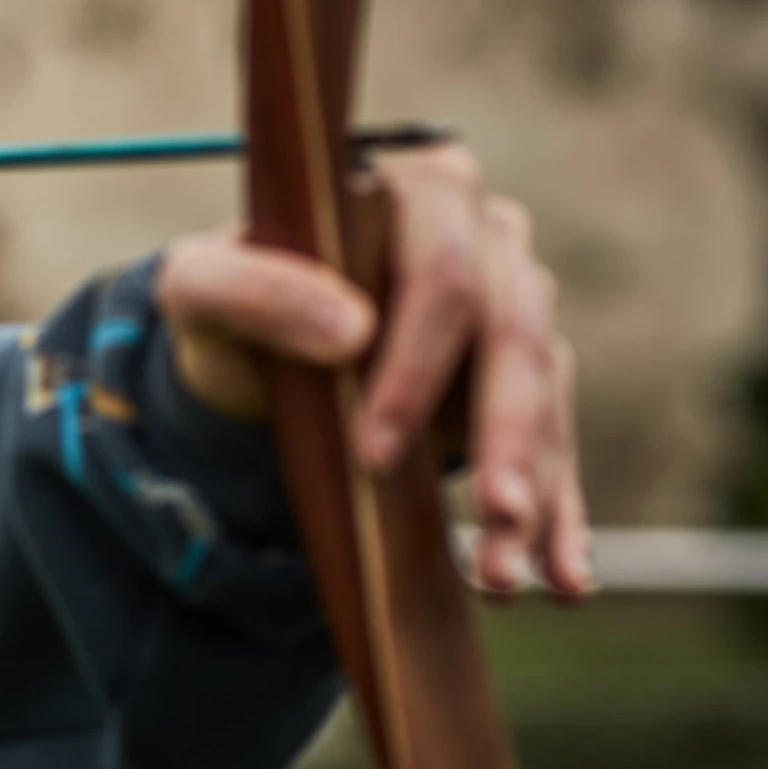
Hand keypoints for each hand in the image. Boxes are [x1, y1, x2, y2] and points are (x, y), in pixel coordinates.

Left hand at [156, 145, 590, 601]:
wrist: (254, 352)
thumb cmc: (231, 304)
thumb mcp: (201, 289)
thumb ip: (252, 288)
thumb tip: (347, 330)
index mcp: (422, 190)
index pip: (444, 278)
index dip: (417, 366)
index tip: (374, 451)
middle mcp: (491, 242)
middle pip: (517, 343)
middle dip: (505, 444)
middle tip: (491, 521)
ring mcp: (521, 314)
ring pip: (544, 405)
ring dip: (534, 496)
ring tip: (505, 579)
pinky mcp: (531, 388)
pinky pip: (561, 451)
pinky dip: (564, 518)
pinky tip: (566, 577)